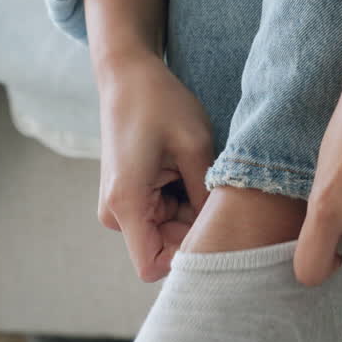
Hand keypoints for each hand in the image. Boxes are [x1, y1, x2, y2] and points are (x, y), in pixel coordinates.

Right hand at [96, 53, 215, 281]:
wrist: (127, 74)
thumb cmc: (159, 102)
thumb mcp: (195, 147)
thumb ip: (207, 198)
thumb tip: (225, 236)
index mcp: (126, 203)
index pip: (153, 267)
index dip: (186, 259)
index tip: (214, 233)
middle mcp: (116, 213)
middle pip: (165, 250)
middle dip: (195, 231)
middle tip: (219, 194)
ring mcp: (120, 207)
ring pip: (168, 233)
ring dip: (191, 213)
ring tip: (201, 174)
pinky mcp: (128, 198)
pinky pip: (163, 217)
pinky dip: (183, 203)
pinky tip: (189, 172)